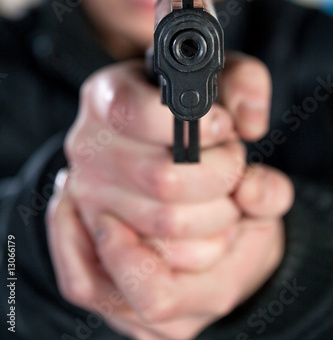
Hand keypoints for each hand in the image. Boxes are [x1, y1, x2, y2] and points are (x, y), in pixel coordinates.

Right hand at [46, 56, 293, 339]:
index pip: (135, 113)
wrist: (159, 154)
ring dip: (219, 220)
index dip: (197, 126)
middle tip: (232, 166)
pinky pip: (150, 282)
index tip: (224, 128)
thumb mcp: (220, 86)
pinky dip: (201, 258)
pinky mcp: (96, 254)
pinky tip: (210, 233)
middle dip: (222, 176)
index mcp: (105, 99)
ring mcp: (87, 203)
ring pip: (167, 232)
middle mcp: (87, 151)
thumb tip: (248, 134)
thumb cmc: (191, 121)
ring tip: (224, 199)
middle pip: (164, 180)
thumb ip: (245, 87)